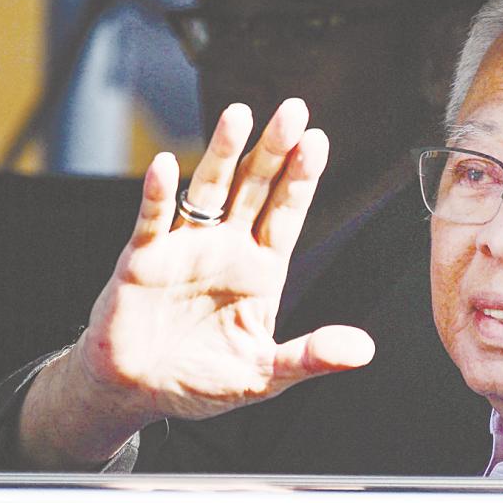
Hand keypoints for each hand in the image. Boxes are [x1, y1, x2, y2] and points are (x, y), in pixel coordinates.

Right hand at [73, 99, 374, 421]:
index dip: (302, 178)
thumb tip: (364, 351)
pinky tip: (164, 166)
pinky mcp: (142, 261)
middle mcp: (227, 249)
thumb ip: (310, 357)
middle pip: (254, 188)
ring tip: (238, 115)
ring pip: (207, 191)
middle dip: (273, 150)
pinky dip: (156, 195)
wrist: (138, 392)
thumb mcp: (266, 374)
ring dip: (222, 154)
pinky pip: (151, 222)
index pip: (287, 213)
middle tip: (293, 110)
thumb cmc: (203, 380)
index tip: (318, 141)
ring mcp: (185, 249)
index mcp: (261, 270)